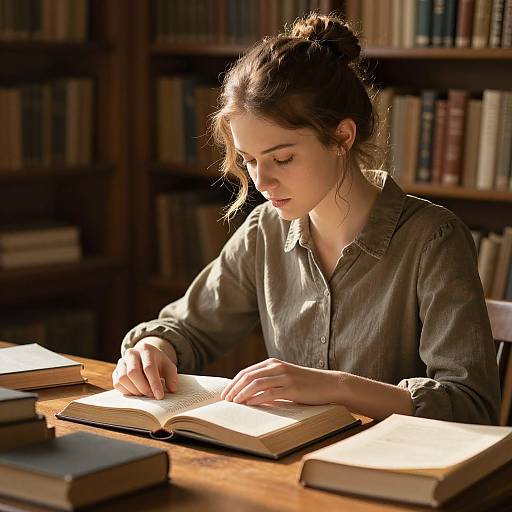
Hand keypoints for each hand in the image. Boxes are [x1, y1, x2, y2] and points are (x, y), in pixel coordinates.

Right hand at [112, 337, 177, 399]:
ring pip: (123, 378)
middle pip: (133, 372)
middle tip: (151, 396)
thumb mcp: (168, 366)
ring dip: (134, 390)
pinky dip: (126, 391)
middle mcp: (131, 353)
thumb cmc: (158, 363)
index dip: (154, 383)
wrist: (145, 357)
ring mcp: (121, 361)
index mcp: (146, 349)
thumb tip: (172, 389)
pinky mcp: (115, 371)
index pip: (148, 367)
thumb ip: (172, 377)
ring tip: (144, 394)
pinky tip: (136, 392)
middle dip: (143, 388)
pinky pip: (117, 383)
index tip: (159, 396)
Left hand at [220, 358, 342, 405]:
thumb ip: (269, 380)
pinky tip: (249, 404)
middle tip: (225, 400)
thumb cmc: (305, 384)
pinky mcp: (292, 388)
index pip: (246, 372)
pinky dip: (257, 398)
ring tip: (234, 403)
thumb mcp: (285, 378)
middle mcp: (277, 367)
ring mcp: (285, 377)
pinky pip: (270, 392)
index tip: (224, 394)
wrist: (329, 384)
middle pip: (248, 376)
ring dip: (242, 394)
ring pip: (256, 383)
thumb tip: (249, 394)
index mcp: (273, 363)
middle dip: (234, 388)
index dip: (233, 383)